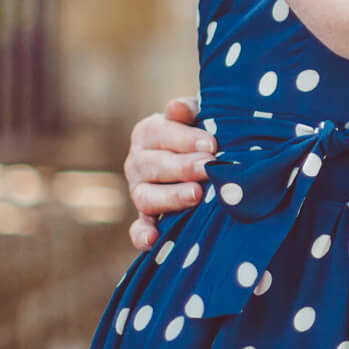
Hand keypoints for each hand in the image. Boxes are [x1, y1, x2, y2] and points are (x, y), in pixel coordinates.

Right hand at [124, 96, 215, 250]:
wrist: (205, 157)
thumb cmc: (201, 131)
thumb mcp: (198, 114)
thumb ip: (189, 110)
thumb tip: (176, 108)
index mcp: (147, 133)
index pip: (160, 133)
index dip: (185, 138)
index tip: (210, 144)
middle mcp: (138, 162)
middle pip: (154, 165)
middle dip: (182, 167)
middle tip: (207, 167)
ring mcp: (140, 191)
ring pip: (146, 196)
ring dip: (170, 197)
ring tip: (196, 195)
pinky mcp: (146, 217)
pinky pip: (139, 228)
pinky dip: (142, 235)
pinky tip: (153, 241)